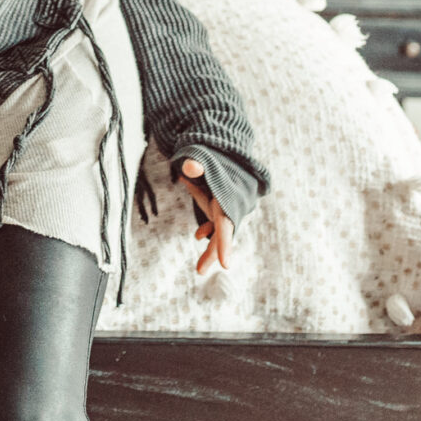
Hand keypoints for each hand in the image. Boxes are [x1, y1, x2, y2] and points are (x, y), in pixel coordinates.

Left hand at [179, 157, 232, 272]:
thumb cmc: (217, 153)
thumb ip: (197, 163)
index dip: (225, 246)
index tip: (226, 265)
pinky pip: (217, 221)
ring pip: (220, 231)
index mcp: (229, 200)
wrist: (230, 148)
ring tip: (200, 268)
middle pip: (223, 234)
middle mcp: (233, 207)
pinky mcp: (224, 205)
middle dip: (213, 254)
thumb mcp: (206, 157)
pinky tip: (196, 236)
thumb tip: (188, 168)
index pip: (226, 225)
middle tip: (199, 271)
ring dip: (212, 246)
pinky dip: (208, 228)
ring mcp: (230, 207)